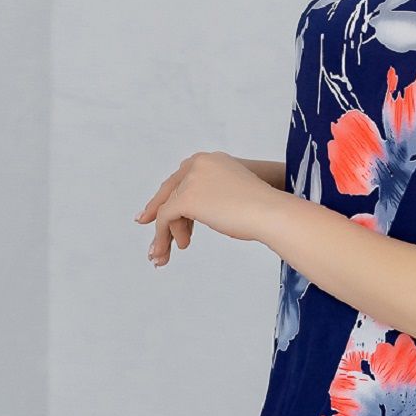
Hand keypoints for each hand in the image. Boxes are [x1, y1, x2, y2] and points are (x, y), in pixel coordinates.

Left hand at [135, 150, 274, 266]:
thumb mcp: (234, 196)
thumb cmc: (263, 209)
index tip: (156, 212)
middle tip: (145, 224)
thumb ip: (213, 197)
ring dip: (164, 234)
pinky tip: (164, 252)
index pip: (182, 178)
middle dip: (158, 212)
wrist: (271, 212)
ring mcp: (191, 180)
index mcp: (212, 160)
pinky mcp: (187, 198)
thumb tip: (194, 214)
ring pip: (167, 208)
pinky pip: (165, 219)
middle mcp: (198, 163)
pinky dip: (162, 237)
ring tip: (164, 255)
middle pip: (170, 191)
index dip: (168, 197)